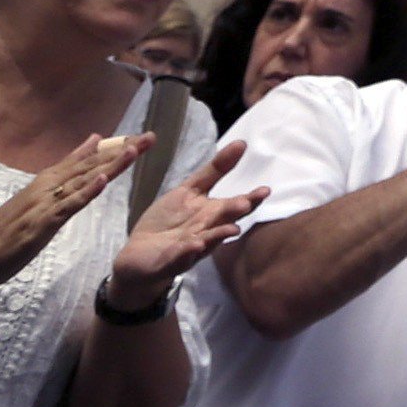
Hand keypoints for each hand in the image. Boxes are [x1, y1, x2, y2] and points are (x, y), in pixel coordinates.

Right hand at [0, 133, 144, 292]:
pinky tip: (102, 180)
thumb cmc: (0, 235)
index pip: (84, 161)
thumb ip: (51, 188)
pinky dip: (86, 192)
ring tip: (135, 148)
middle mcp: (45, 188)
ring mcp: (43, 204)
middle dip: (121, 151)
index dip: (113, 149)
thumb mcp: (30, 206)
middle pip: (90, 165)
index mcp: (44, 184)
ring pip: (83, 180)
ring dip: (110, 164)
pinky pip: (67, 206)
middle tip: (152, 137)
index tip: (139, 137)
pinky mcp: (40, 224)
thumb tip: (69, 175)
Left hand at [106, 138, 264, 310]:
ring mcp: (190, 249)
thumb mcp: (189, 191)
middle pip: (225, 222)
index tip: (266, 190)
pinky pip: (180, 258)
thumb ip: (215, 170)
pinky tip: (194, 245)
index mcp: (212, 213)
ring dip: (218, 236)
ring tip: (230, 230)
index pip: (235, 205)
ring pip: (208, 242)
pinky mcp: (170, 262)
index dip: (250, 199)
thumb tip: (242, 143)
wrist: (140, 255)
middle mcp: (207, 231)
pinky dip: (188, 253)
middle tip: (245, 204)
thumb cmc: (168, 222)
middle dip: (234, 214)